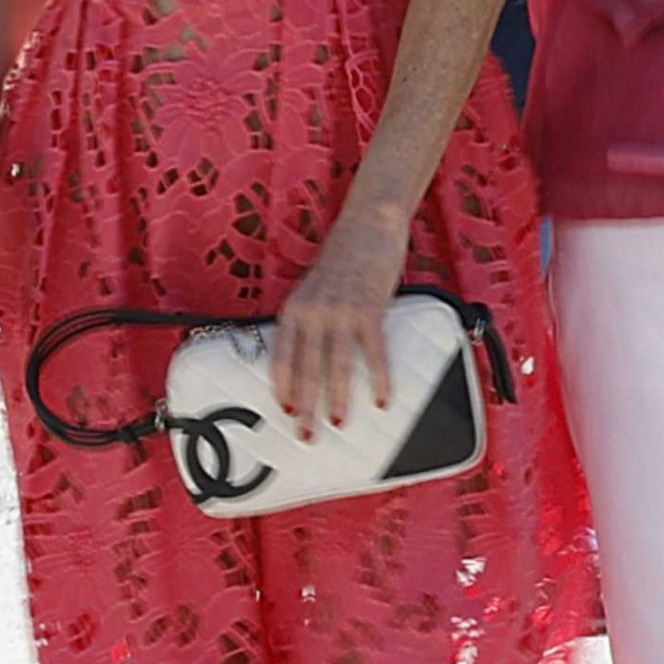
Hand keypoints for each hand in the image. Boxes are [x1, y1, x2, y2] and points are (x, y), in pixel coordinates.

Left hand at [271, 203, 408, 436]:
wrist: (368, 226)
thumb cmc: (342, 261)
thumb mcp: (313, 291)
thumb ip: (308, 322)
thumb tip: (310, 362)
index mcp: (293, 310)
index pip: (281, 359)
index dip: (283, 389)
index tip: (287, 413)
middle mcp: (311, 313)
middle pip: (305, 370)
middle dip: (306, 408)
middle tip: (307, 436)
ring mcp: (340, 312)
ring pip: (336, 367)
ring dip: (337, 400)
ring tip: (338, 424)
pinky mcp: (369, 310)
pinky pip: (373, 353)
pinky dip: (379, 380)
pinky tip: (383, 400)